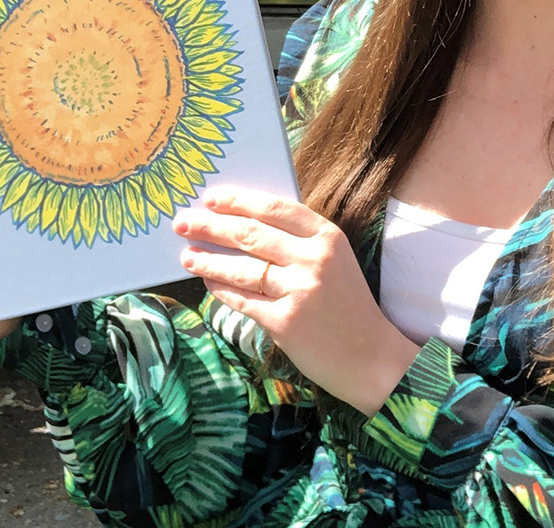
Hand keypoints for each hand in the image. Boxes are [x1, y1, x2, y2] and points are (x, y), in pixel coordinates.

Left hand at [173, 187, 419, 416]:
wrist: (370, 355)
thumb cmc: (347, 303)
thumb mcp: (334, 258)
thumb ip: (298, 240)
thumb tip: (244, 221)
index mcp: (327, 236)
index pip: (274, 208)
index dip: (238, 201)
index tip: (210, 197)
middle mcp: (313, 259)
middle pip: (251, 235)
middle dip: (211, 226)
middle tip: (183, 222)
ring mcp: (299, 291)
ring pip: (241, 268)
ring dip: (209, 260)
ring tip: (187, 255)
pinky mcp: (285, 322)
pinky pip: (242, 300)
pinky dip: (221, 289)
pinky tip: (208, 282)